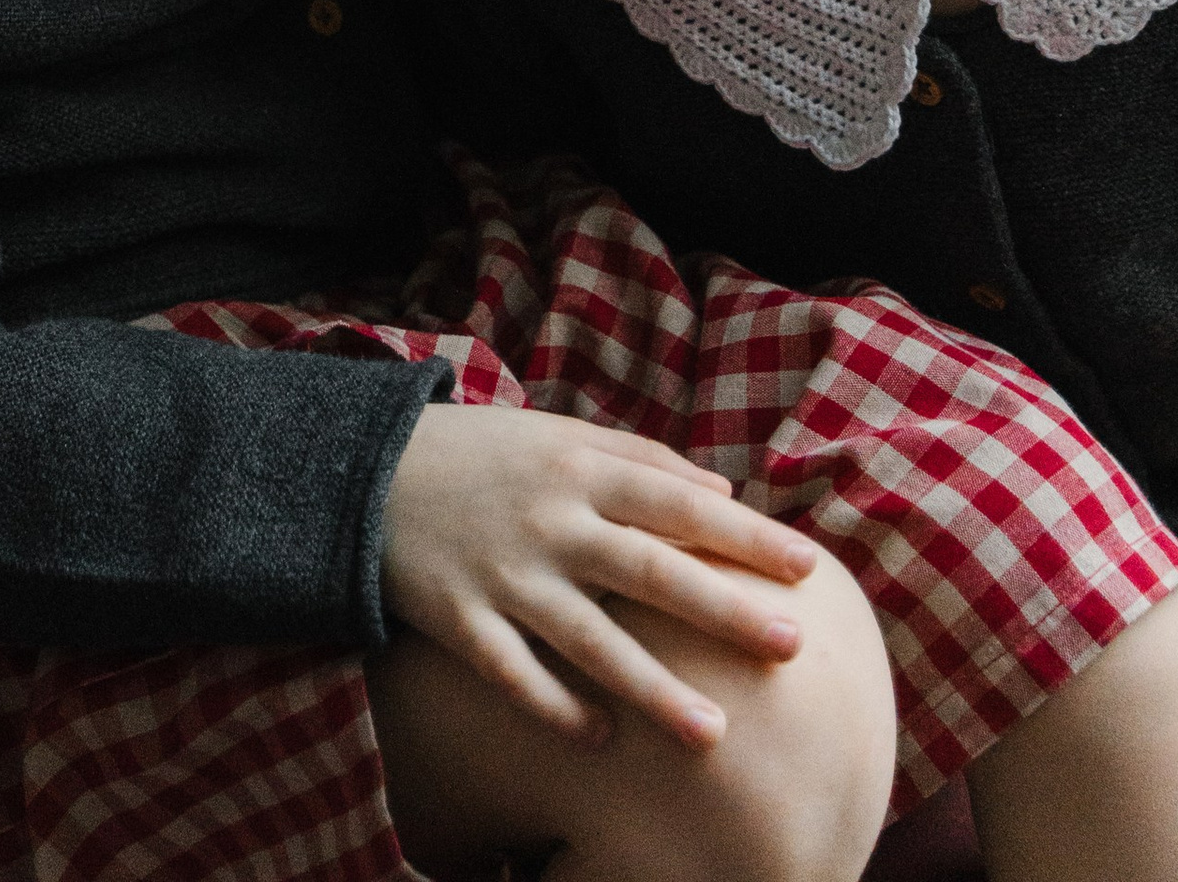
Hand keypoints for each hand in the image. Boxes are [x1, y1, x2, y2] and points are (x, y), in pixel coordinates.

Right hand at [379, 400, 817, 752]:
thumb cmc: (488, 455)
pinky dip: (556, 709)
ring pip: (589, 641)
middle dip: (722, 610)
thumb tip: (725, 497)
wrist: (371, 470)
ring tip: (713, 736)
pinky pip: (514, 674)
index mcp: (580, 468)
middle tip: (789, 648)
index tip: (806, 570)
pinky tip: (601, 741)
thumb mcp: (563, 435)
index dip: (743, 537)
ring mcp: (504, 575)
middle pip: (649, 571)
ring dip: (652, 690)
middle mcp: (551, 522)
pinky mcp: (458, 619)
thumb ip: (642, 461)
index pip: (679, 503)